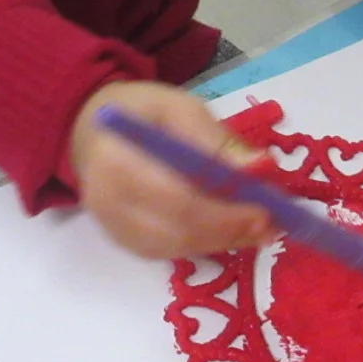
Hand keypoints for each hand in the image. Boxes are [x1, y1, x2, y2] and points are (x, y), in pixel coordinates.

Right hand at [68, 80, 274, 258]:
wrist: (92, 132)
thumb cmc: (141, 114)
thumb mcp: (181, 108)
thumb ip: (217, 140)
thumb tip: (262, 168)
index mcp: (117, 160)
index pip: (176, 198)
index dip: (225, 210)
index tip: (265, 209)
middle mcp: (108, 202)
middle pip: (178, 230)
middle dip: (230, 230)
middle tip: (270, 224)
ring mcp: (114, 228)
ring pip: (178, 248)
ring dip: (224, 241)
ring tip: (259, 228)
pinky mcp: (124, 243)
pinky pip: (171, 253)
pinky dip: (206, 244)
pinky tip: (231, 232)